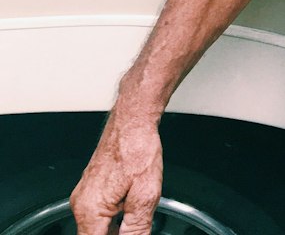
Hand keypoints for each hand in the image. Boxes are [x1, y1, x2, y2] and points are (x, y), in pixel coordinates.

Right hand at [70, 111, 163, 234]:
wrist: (133, 119)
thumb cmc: (137, 147)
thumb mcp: (145, 195)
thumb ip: (137, 229)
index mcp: (90, 209)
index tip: (127, 233)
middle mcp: (81, 203)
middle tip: (134, 227)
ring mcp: (84, 194)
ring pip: (96, 227)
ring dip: (114, 229)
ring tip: (134, 213)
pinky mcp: (90, 188)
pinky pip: (97, 214)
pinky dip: (112, 218)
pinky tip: (129, 209)